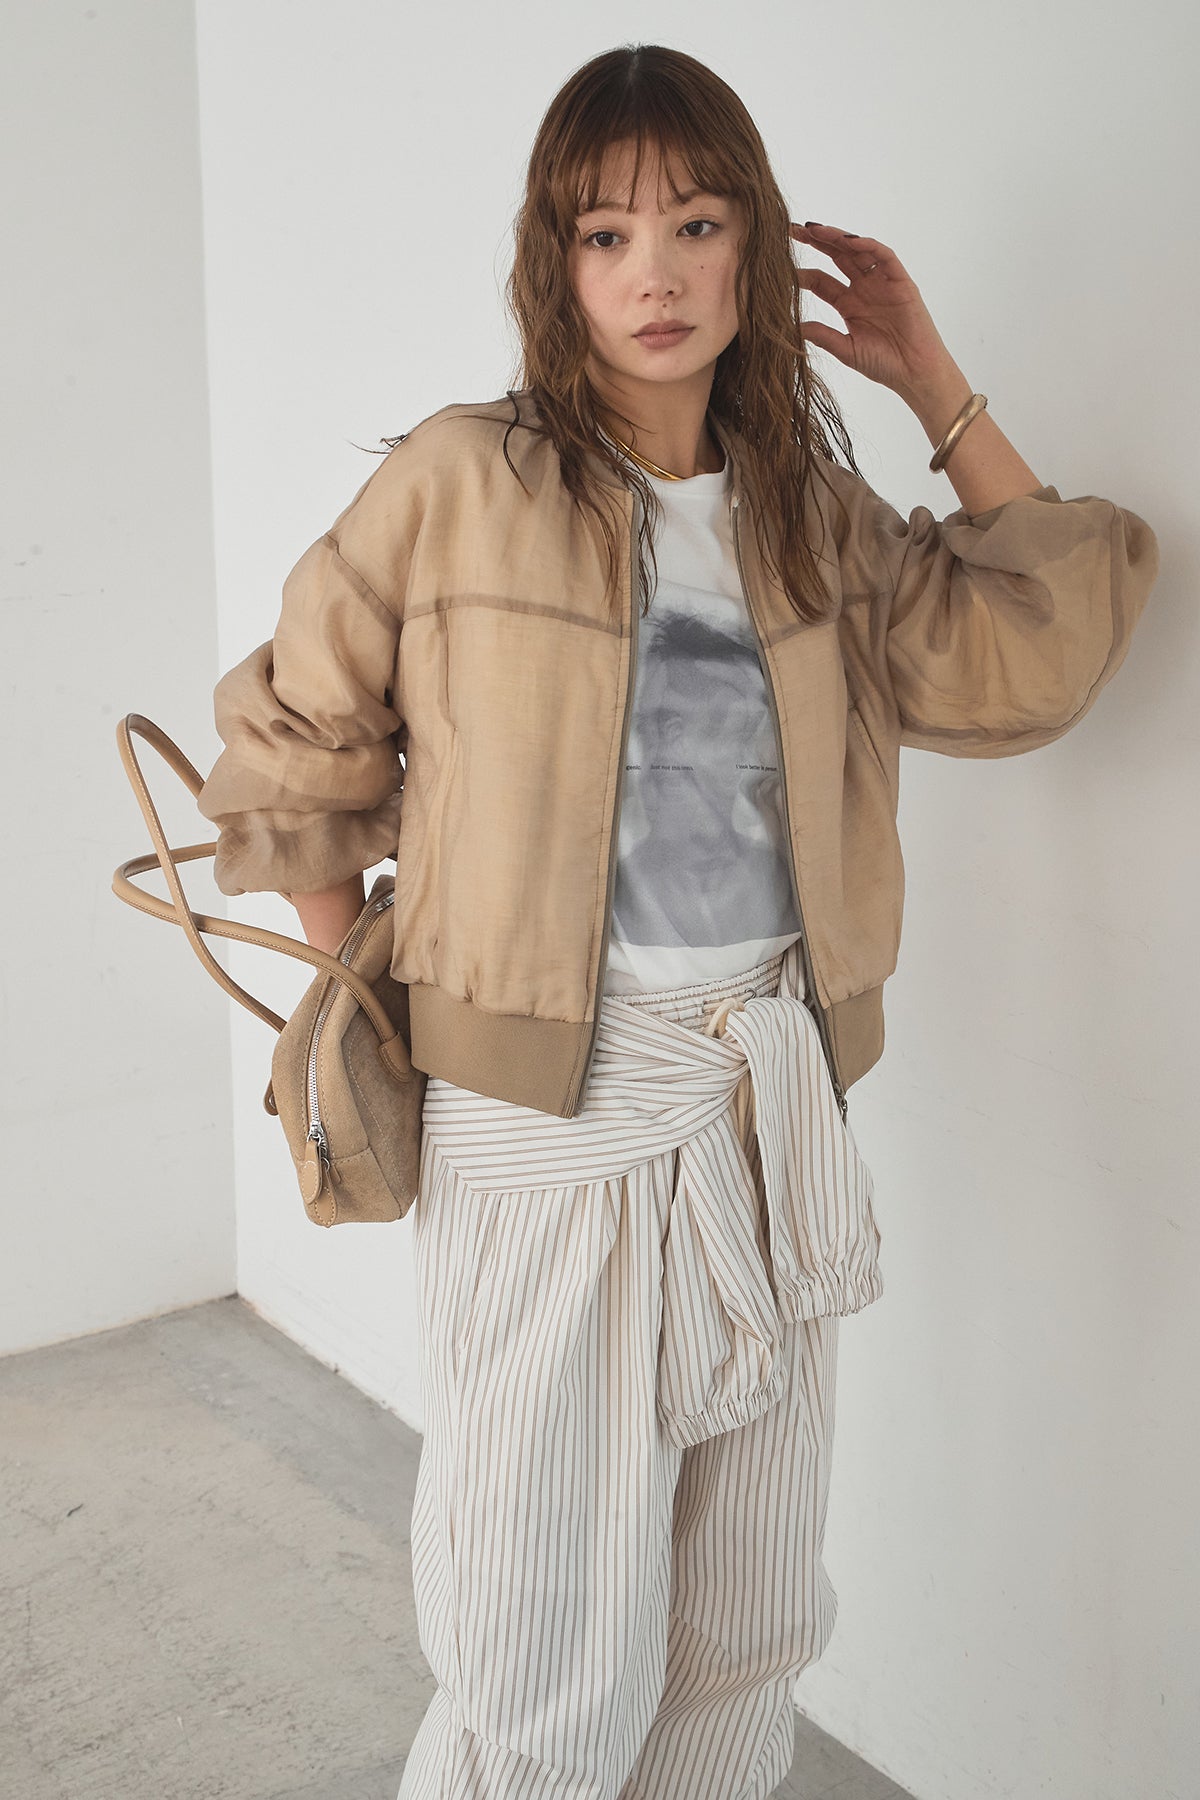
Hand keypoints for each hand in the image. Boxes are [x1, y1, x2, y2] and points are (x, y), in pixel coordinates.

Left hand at [790, 222, 959, 407]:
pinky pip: (884, 256)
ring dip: (837, 238)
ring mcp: (882, 283)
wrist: (914, 374)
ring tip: (816, 229)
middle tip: (791, 230)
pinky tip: (850, 241)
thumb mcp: (846, 349)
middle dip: (816, 241)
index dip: (802, 273)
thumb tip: (792, 328)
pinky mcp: (901, 282)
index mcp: (848, 304)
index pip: (820, 281)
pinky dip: (869, 246)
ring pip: (857, 251)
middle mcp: (863, 288)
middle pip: (836, 257)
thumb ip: (822, 336)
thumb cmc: (883, 364)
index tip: (778, 267)